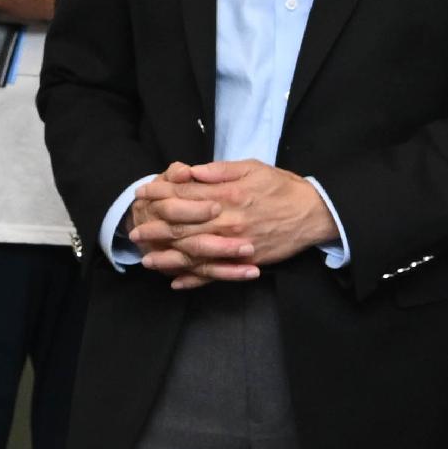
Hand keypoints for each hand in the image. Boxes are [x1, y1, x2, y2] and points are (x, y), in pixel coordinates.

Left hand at [123, 159, 331, 286]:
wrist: (313, 214)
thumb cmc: (282, 187)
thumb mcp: (252, 167)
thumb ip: (219, 171)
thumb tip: (190, 171)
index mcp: (228, 195)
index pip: (185, 194)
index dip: (160, 193)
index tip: (142, 192)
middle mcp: (227, 221)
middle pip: (183, 226)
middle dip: (155, 227)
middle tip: (135, 229)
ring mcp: (235, 245)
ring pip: (193, 253)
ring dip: (167, 257)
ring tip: (146, 259)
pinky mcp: (244, 262)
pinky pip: (215, 273)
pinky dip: (194, 279)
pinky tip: (176, 281)